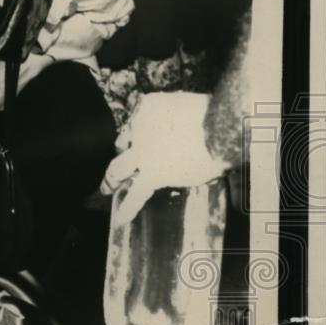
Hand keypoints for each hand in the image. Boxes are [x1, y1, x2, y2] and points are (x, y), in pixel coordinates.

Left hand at [101, 92, 228, 225]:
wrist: (218, 128)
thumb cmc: (213, 115)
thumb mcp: (187, 105)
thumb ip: (177, 117)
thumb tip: (184, 132)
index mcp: (148, 107)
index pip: (136, 124)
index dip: (138, 135)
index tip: (140, 142)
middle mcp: (139, 128)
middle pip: (120, 144)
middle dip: (116, 154)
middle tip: (113, 168)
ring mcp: (142, 152)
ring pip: (118, 168)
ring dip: (110, 181)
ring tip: (106, 190)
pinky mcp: (153, 173)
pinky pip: (137, 193)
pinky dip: (128, 208)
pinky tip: (120, 219)